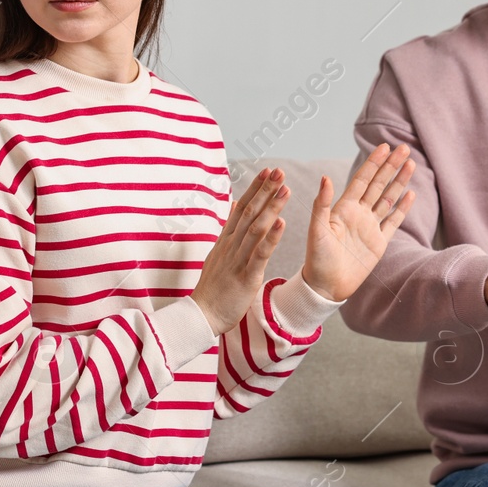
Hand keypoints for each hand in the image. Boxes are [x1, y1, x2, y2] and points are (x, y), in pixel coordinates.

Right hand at [191, 167, 289, 335]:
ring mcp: (238, 259)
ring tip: (285, 189)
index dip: (255, 188)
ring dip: (271, 207)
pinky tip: (282, 223)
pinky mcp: (246, 275)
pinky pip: (260, 253)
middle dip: (265, 190)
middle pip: (250, 212)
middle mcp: (231, 245)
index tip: (267, 170)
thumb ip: (228, 230)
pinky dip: (271, 237)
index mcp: (226, 240)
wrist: (202, 315)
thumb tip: (235, 206)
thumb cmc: (213, 288)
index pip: (242, 207)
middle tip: (279, 171)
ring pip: (256, 228)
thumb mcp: (218, 253)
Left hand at [301, 142, 416, 302]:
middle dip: (391, 166)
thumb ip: (322, 204)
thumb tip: (325, 177)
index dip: (373, 163)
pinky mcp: (379, 243)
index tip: (384, 146)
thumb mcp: (317, 230)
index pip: (362, 179)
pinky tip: (410, 193)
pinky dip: (402, 208)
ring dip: (399, 182)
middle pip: (378, 184)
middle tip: (404, 148)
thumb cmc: (317, 259)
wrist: (326, 286)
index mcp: (343, 208)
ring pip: (388, 199)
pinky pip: (393, 221)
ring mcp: (370, 227)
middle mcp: (358, 214)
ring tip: (411, 164)